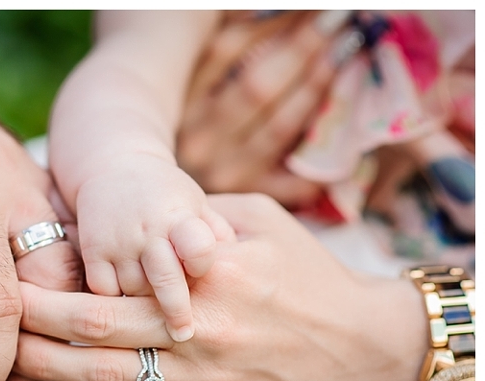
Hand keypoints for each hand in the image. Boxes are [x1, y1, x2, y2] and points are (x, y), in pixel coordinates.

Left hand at [13, 193, 427, 380]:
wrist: (359, 346)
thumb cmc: (307, 272)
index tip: (17, 271)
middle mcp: (200, 330)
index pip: (109, 278)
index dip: (53, 278)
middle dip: (32, 322)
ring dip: (47, 371)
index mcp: (209, 272)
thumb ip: (189, 216)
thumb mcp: (256, 218)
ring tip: (15, 356)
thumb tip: (129, 218)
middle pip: (90, 331)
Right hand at [76, 154, 232, 340]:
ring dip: (145, 308)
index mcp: (181, 217)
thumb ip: (218, 238)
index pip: (196, 246)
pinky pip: (104, 292)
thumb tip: (241, 275)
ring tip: (155, 318)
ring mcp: (119, 243)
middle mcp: (149, 230)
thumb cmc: (169, 198)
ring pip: (133, 292)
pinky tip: (127, 310)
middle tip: (184, 334)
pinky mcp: (94, 253)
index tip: (201, 278)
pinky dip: (116, 304)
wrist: (116, 169)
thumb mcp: (199, 206)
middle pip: (164, 279)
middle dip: (175, 309)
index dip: (200, 262)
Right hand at [177, 10, 356, 205]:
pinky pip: (295, 180)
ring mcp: (224, 173)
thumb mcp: (201, 84)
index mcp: (180, 103)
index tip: (309, 6)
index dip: (271, 20)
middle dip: (303, 47)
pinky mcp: (252, 198)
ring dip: (319, 86)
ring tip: (346, 54)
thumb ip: (228, 48)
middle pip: (256, 87)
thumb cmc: (199, 128)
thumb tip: (270, 12)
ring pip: (280, 126)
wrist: (183, 210)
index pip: (226, 50)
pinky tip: (349, 127)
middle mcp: (198, 140)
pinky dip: (325, 158)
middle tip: (337, 19)